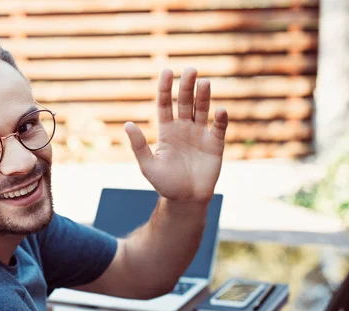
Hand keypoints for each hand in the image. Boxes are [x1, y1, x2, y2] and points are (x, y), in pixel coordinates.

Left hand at [124, 67, 227, 202]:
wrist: (186, 200)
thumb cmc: (165, 183)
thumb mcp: (148, 166)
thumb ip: (139, 146)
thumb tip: (127, 124)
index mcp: (166, 131)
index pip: (165, 104)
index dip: (165, 88)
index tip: (167, 71)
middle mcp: (183, 128)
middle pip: (185, 102)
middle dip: (187, 86)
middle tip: (190, 70)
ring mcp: (200, 135)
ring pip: (202, 110)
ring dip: (203, 96)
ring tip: (204, 82)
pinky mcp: (215, 145)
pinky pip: (219, 128)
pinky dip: (221, 119)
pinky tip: (221, 110)